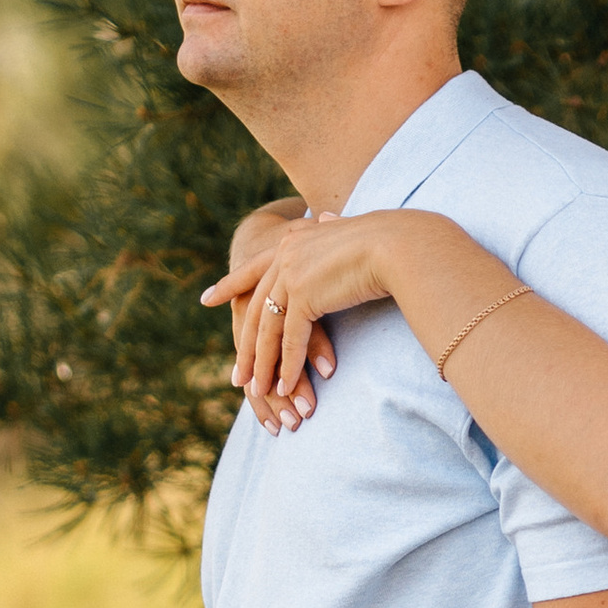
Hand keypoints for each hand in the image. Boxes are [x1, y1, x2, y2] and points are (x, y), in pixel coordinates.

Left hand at [208, 207, 511, 423]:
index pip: (252, 269)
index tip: (208, 300)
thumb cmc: (387, 239)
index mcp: (292, 241)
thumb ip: (333, 229)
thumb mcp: (350, 231)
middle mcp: (284, 256)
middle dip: (246, 347)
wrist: (399, 243)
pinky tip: (284, 386)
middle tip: (237, 375)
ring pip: (269, 330)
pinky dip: (287, 366)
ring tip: (257, 392)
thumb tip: (328, 215)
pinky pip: (290, 340)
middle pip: (256, 309)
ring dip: (263, 365)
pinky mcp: (304, 297)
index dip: (229, 285)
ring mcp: (291, 276)